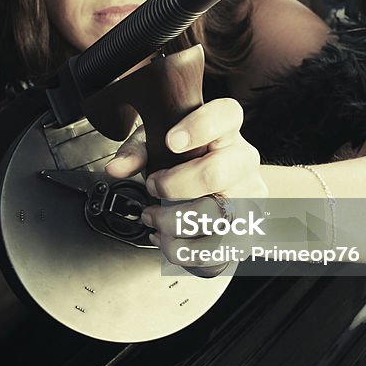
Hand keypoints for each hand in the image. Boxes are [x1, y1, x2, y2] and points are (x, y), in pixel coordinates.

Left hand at [105, 98, 265, 270]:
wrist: (219, 192)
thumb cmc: (189, 163)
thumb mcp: (159, 147)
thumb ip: (138, 153)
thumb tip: (116, 167)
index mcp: (226, 132)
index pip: (226, 115)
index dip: (200, 127)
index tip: (170, 142)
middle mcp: (244, 162)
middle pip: (216, 173)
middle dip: (173, 186)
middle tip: (152, 187)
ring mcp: (249, 198)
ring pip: (213, 217)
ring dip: (171, 222)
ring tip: (153, 218)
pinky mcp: (246, 232)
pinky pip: (213, 250)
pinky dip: (181, 249)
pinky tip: (168, 238)